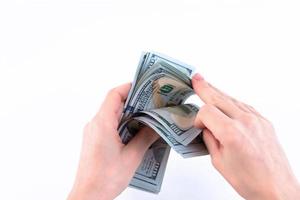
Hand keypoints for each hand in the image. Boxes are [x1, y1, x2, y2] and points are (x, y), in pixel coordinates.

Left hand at [68, 83, 158, 199]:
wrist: (88, 195)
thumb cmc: (104, 178)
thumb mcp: (132, 156)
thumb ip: (145, 137)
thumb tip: (156, 125)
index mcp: (102, 124)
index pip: (114, 95)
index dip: (129, 87)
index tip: (144, 86)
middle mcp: (94, 124)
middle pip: (114, 103)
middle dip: (133, 101)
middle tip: (151, 102)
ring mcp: (93, 132)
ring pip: (112, 114)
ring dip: (129, 113)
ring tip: (147, 116)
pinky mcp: (94, 140)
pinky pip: (109, 124)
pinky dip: (123, 123)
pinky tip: (136, 131)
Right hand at [192, 74, 299, 199]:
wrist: (277, 189)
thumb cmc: (251, 181)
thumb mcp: (219, 161)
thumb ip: (210, 139)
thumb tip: (206, 128)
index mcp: (232, 133)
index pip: (207, 111)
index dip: (199, 118)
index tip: (198, 126)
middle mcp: (246, 122)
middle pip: (219, 98)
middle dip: (205, 88)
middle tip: (197, 79)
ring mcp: (257, 120)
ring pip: (232, 99)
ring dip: (218, 92)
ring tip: (208, 85)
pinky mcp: (265, 122)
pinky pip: (244, 106)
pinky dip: (232, 102)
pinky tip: (226, 100)